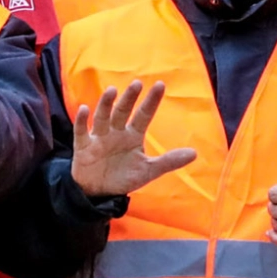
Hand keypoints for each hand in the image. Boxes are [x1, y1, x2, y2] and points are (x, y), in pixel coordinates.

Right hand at [71, 80, 196, 198]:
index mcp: (133, 135)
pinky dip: (82, 120)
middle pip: (123, 111)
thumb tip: (195, 153)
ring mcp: (99, 137)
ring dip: (106, 104)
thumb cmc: (124, 177)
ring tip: (112, 90)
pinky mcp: (83, 147)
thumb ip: (169, 161)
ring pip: (103, 117)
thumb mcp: (148, 170)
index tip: (160, 85)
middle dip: (129, 98)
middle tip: (137, 84)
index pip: (144, 115)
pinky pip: (81, 131)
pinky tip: (84, 109)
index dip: (151, 101)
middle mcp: (116, 132)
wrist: (99, 194)